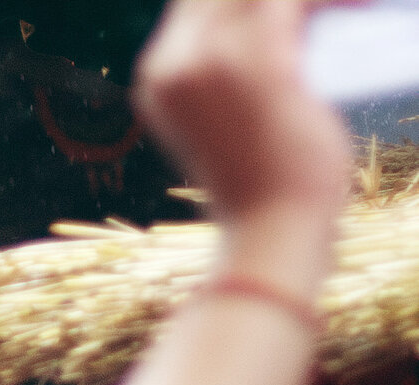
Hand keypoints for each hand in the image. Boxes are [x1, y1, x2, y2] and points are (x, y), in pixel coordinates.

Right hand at [136, 0, 349, 271]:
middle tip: (309, 11)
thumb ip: (232, 73)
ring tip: (344, 8)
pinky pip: (297, 0)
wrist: (268, 231)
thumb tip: (283, 25)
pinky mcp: (261, 64)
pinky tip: (357, 6)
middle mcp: (171, 65)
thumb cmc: (259, 187)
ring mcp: (210, 62)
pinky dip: (329, 2)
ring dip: (304, 2)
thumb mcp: (225, 122)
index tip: (287, 8)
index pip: (195, 3)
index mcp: (156, 81)